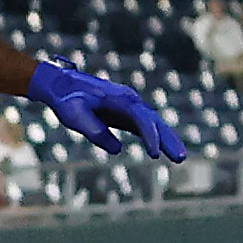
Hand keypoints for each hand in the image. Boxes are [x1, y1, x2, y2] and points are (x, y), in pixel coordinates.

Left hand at [27, 60, 185, 162]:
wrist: (60, 84)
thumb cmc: (66, 99)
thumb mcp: (75, 116)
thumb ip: (94, 130)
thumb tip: (116, 149)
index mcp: (119, 98)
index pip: (141, 118)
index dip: (150, 136)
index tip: (154, 154)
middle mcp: (128, 100)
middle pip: (154, 120)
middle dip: (168, 139)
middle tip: (181, 158)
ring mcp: (128, 106)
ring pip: (152, 123)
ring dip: (166, 140)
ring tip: (179, 158)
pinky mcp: (123, 114)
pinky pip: (142, 126)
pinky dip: (153, 138)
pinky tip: (161, 151)